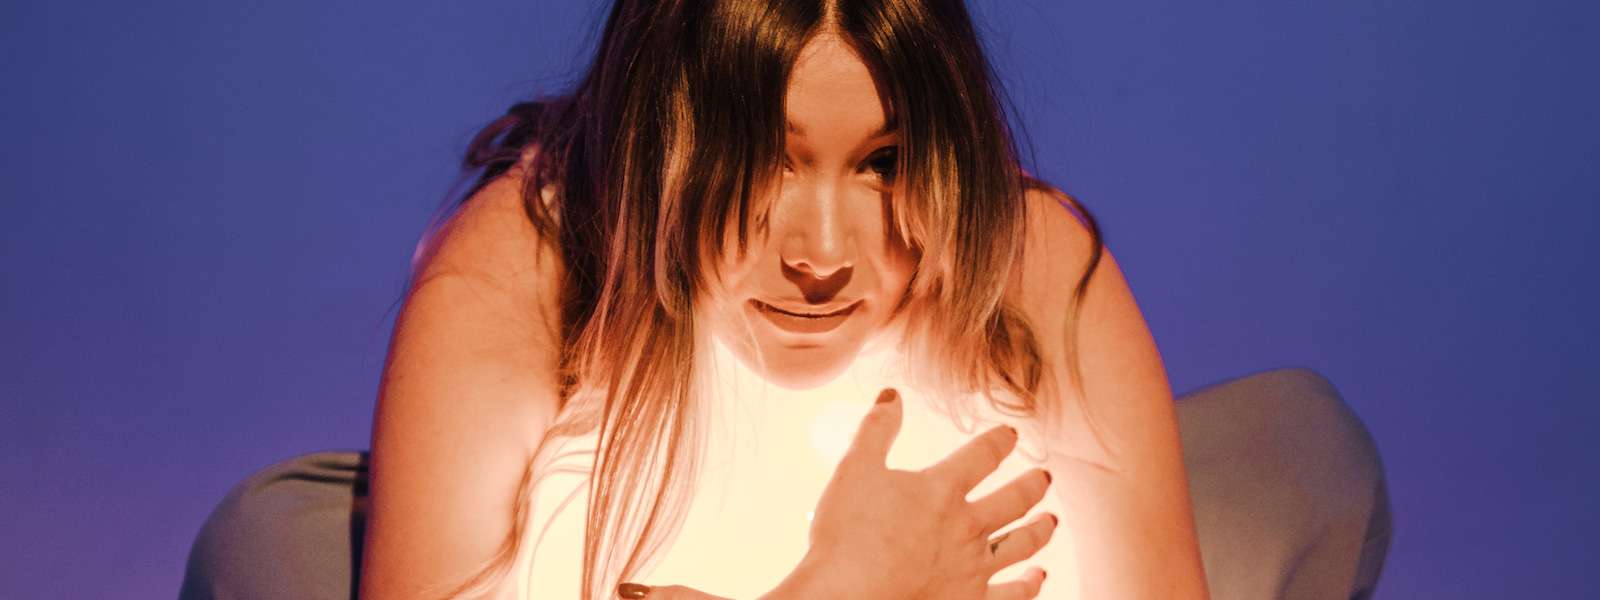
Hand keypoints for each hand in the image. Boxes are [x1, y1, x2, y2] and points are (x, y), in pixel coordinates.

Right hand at [795, 387, 1055, 599]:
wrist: (848, 596)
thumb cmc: (846, 535)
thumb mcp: (855, 470)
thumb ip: (876, 430)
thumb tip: (892, 395)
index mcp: (942, 490)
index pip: (983, 455)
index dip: (1000, 441)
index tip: (1011, 434)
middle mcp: (967, 526)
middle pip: (1014, 500)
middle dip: (1032, 485)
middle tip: (1045, 477)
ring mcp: (973, 568)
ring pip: (1021, 544)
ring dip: (1040, 530)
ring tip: (1050, 521)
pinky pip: (1013, 594)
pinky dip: (1030, 585)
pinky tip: (1038, 577)